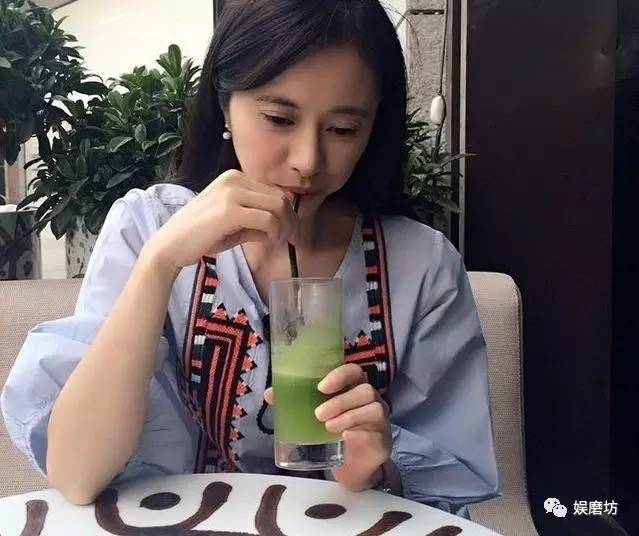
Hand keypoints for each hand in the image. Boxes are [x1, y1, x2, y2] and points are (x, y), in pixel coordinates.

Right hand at [144, 169, 299, 275]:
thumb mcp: (234, 222)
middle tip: (291, 239)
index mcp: (235, 177)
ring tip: (279, 242)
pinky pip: (268, 220)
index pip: (274, 191)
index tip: (290, 231)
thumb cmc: (201, 236)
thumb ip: (257, 218)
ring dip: (285, 228)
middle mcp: (234, 179)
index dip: (288, 212)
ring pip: (278, 207)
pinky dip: (275, 233)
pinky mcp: (231, 211)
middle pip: (281, 197)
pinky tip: (269, 242)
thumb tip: (285, 224)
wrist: (171, 245)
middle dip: (291, 221)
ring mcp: (232, 193)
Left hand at [264, 363, 390, 491]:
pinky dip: (360, 434)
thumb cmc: (332, 432)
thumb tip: (270, 394)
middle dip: (340, 401)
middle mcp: (371, 400)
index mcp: (354, 388)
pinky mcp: (383, 442)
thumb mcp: (314, 416)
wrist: (349, 466)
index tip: (321, 387)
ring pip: (373, 409)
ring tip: (327, 427)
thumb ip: (295, 402)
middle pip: (365, 390)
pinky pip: (376, 434)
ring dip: (348, 416)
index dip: (340, 375)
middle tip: (318, 414)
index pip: (354, 371)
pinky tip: (346, 437)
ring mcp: (380, 421)